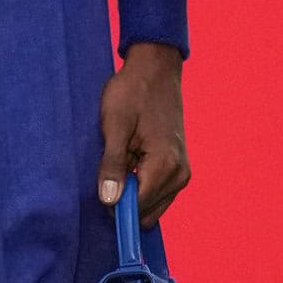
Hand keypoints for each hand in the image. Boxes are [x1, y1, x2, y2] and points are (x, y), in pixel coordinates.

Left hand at [96, 42, 189, 226]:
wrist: (155, 69)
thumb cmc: (133, 92)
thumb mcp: (114, 126)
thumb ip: (112, 166)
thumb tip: (109, 201)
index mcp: (165, 166)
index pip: (137, 209)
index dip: (114, 206)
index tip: (100, 188)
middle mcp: (179, 175)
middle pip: (146, 213)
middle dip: (124, 200)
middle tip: (110, 170)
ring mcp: (182, 172)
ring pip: (151, 206)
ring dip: (132, 191)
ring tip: (123, 159)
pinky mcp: (179, 168)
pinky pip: (157, 193)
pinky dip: (140, 185)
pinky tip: (131, 159)